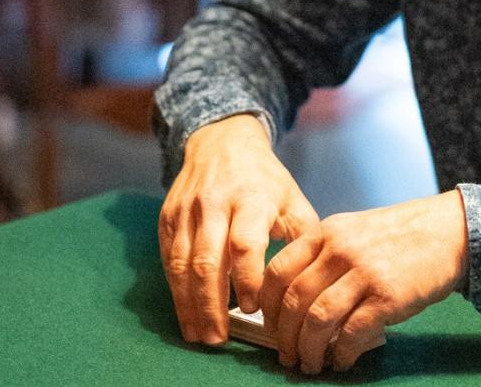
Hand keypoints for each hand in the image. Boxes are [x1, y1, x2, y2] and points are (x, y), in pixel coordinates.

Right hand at [159, 114, 319, 345]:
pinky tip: (187, 313)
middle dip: (212, 305)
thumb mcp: (293, 200)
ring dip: (190, 305)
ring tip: (201, 335)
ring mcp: (186, 210)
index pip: (244, 244)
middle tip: (220, 339)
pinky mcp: (167, 218)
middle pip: (207, 261)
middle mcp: (213, 203)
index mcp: (250, 198)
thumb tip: (313, 283)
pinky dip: (176, 290)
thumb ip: (303, 239)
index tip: (255, 308)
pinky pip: (169, 259)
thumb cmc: (265, 180)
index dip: (248, 279)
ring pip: (182, 264)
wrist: (222, 142)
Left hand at [259, 190, 468, 374]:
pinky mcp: (388, 296)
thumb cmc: (400, 235)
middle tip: (286, 356)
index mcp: (326, 232)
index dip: (266, 305)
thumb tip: (296, 302)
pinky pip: (352, 333)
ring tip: (310, 365)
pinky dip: (342, 353)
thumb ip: (324, 256)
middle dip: (284, 336)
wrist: (449, 231)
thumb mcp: (354, 231)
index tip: (268, 325)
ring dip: (308, 350)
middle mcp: (340, 250)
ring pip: (318, 319)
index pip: (278, 271)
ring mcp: (364, 272)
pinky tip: (342, 361)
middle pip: (294, 300)